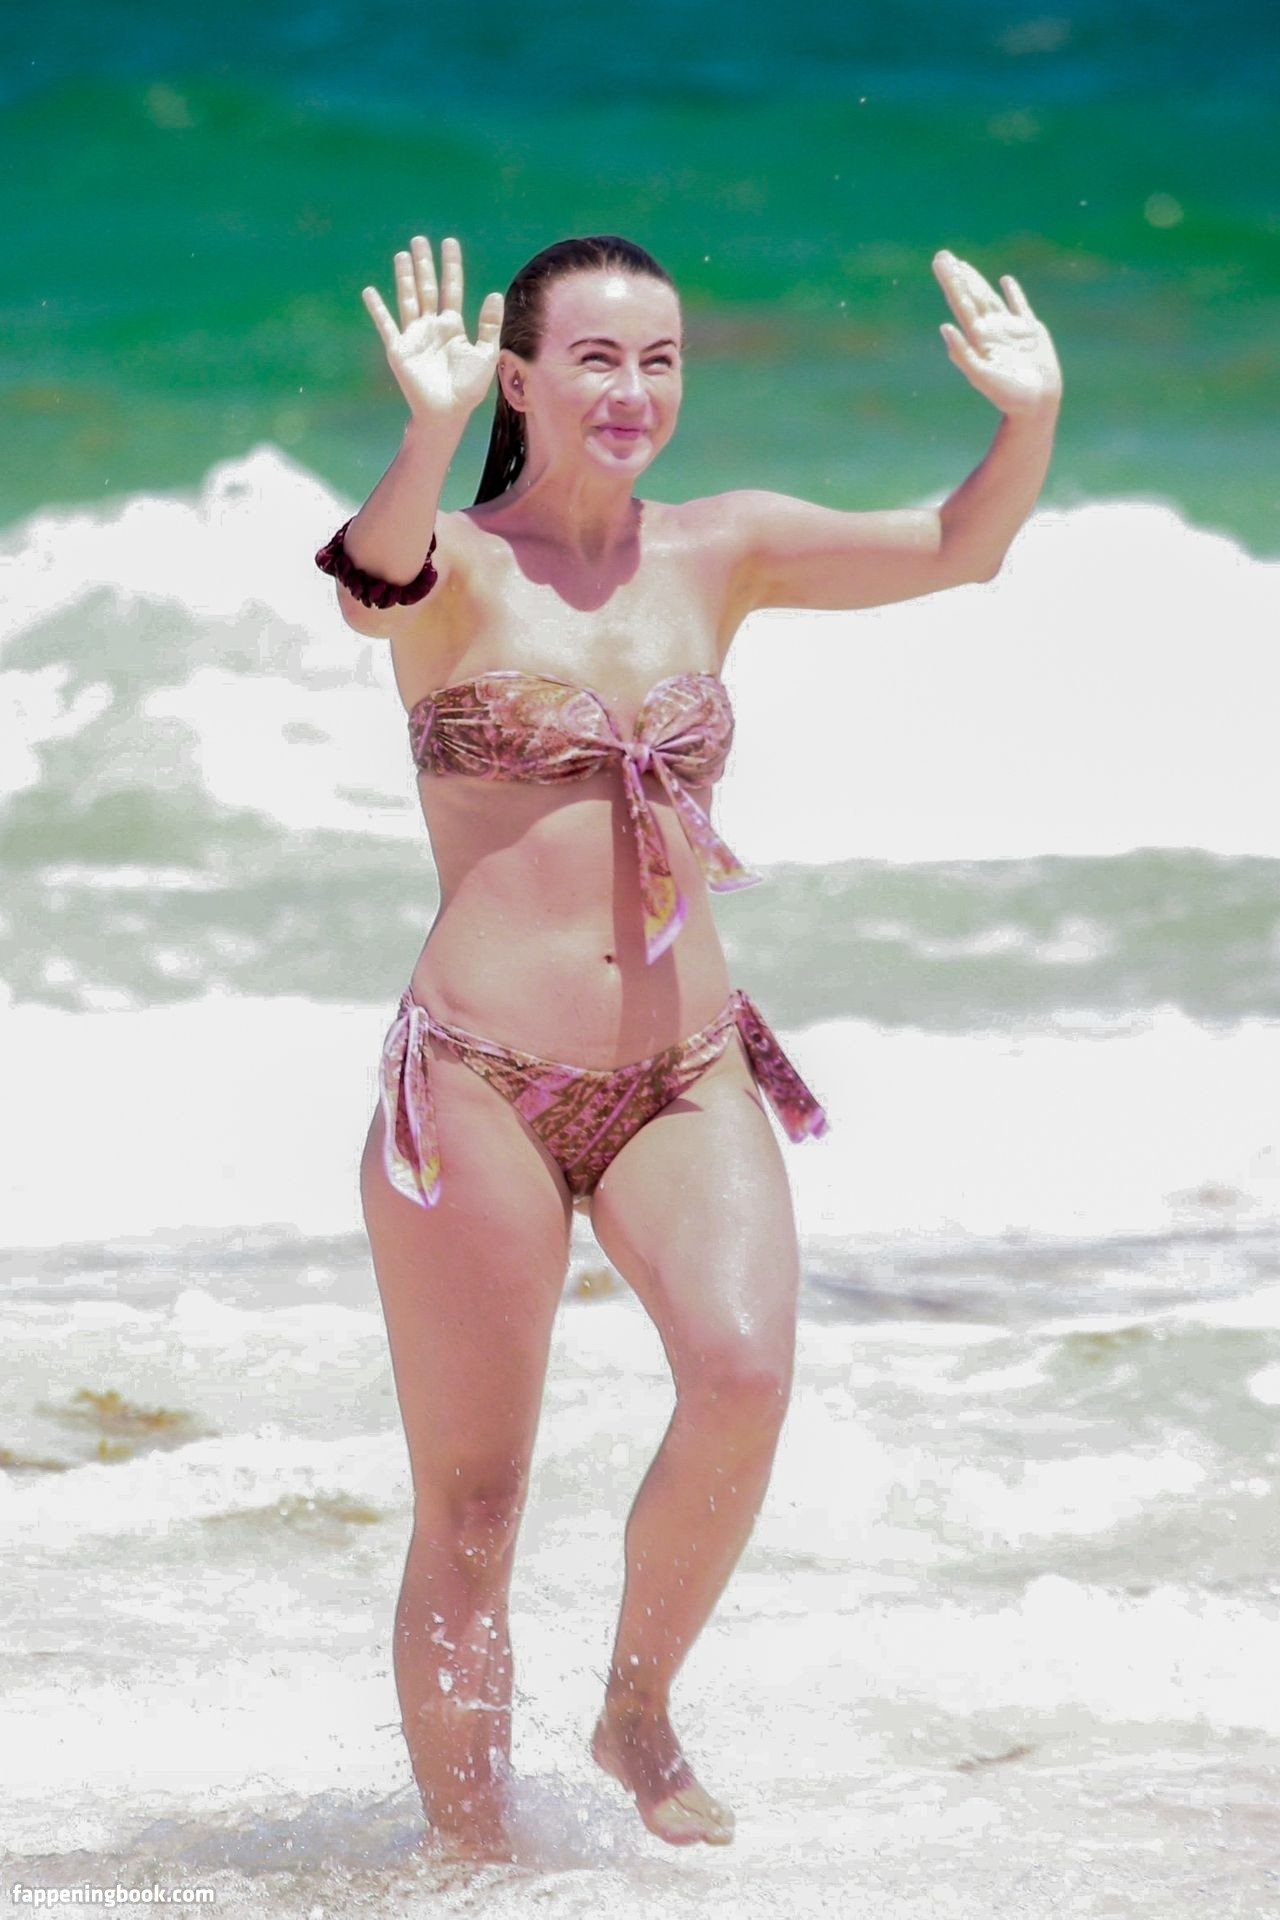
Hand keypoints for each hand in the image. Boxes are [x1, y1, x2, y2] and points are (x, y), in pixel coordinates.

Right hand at [362, 235, 503, 424]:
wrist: (447, 413)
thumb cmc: (468, 388)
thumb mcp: (485, 353)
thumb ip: (489, 324)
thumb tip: (494, 293)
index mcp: (452, 326)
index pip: (451, 289)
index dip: (451, 267)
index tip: (449, 243)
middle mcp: (431, 327)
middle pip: (427, 288)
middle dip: (424, 264)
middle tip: (420, 239)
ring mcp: (414, 336)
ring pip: (408, 299)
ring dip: (405, 277)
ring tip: (402, 255)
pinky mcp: (399, 349)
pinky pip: (386, 324)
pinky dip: (377, 309)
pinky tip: (370, 292)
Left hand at [932, 250, 1061, 416]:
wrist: (1037, 404)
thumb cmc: (1008, 395)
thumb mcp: (981, 375)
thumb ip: (962, 353)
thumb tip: (944, 327)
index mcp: (978, 338)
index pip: (960, 302)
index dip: (950, 281)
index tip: (939, 262)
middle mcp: (991, 330)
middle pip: (970, 296)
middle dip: (957, 276)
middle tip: (942, 256)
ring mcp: (1010, 329)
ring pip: (990, 298)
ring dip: (976, 281)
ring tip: (963, 265)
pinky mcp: (1030, 331)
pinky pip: (1020, 307)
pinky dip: (1013, 293)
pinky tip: (1006, 281)